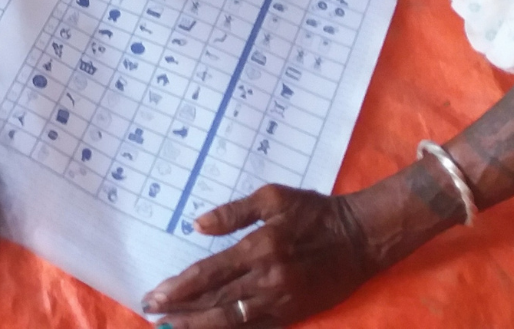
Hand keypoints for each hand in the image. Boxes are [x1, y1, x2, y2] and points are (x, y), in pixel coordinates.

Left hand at [142, 185, 379, 327]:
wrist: (361, 238)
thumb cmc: (315, 212)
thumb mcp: (273, 197)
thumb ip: (234, 212)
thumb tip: (197, 225)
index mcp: (259, 248)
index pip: (208, 274)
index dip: (178, 288)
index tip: (154, 296)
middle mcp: (267, 280)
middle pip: (215, 302)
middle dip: (181, 311)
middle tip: (152, 314)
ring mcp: (281, 301)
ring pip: (232, 321)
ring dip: (200, 326)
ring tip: (173, 328)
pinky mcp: (294, 314)